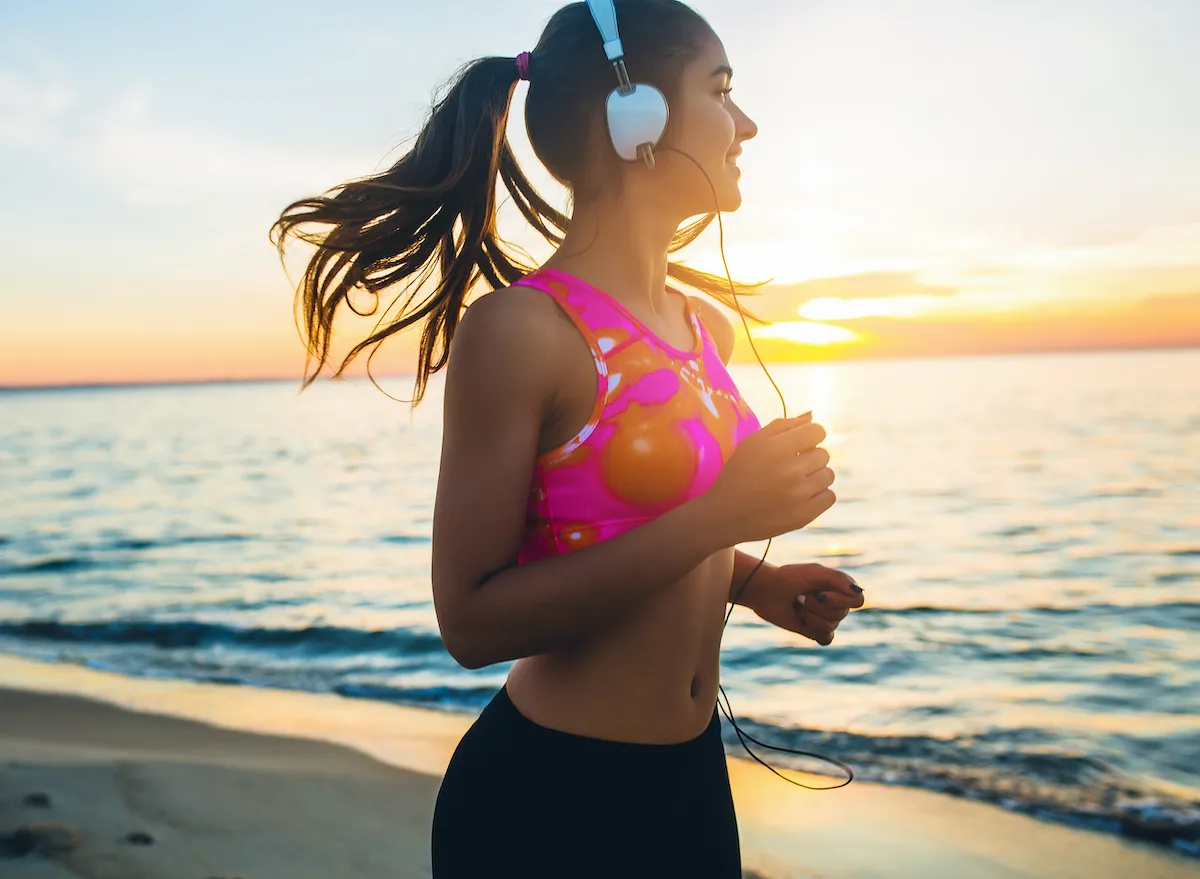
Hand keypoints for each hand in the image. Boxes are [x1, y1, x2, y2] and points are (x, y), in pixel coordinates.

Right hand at [699, 412, 836, 546]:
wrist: (724, 515)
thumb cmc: (738, 474)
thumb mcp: (752, 443)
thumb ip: (782, 426)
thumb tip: (812, 416)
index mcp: (776, 448)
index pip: (818, 431)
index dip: (809, 436)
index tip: (798, 446)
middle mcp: (790, 470)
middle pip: (824, 454)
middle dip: (810, 458)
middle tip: (791, 467)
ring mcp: (798, 495)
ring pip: (828, 475)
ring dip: (815, 477)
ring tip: (795, 483)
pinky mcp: (803, 516)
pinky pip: (830, 497)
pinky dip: (818, 496)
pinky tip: (801, 497)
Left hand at [745, 562, 863, 645]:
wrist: (764, 590)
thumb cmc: (788, 577)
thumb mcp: (813, 572)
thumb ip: (837, 579)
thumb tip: (857, 592)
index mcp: (840, 586)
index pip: (857, 600)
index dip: (841, 600)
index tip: (821, 593)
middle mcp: (836, 603)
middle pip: (841, 614)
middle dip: (817, 606)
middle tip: (801, 597)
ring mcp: (825, 617)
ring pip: (830, 626)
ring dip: (810, 617)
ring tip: (798, 605)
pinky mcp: (814, 630)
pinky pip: (826, 639)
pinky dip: (814, 631)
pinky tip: (803, 623)